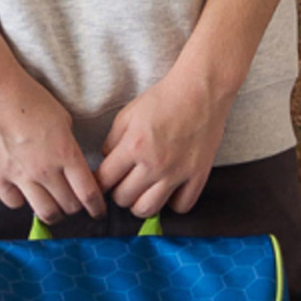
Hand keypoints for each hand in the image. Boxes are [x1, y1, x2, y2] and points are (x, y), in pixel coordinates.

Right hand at [0, 60, 107, 223]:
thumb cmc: (30, 98)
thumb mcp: (63, 120)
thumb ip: (69, 148)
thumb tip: (73, 167)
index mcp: (66, 153)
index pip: (89, 194)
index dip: (97, 207)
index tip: (98, 210)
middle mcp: (45, 170)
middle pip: (69, 207)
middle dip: (76, 207)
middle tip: (75, 202)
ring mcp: (20, 176)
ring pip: (45, 213)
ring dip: (54, 212)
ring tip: (53, 205)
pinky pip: (14, 203)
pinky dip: (22, 201)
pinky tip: (25, 192)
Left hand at [95, 63, 234, 217]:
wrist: (200, 91)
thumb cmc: (163, 99)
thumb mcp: (127, 115)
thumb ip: (111, 142)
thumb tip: (106, 164)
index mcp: (133, 146)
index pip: (105, 180)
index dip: (99, 183)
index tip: (102, 182)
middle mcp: (154, 164)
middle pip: (123, 198)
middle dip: (118, 192)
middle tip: (123, 183)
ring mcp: (177, 173)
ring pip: (148, 209)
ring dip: (139, 204)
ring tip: (142, 192)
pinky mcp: (198, 176)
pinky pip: (181, 207)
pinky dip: (172, 204)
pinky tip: (168, 191)